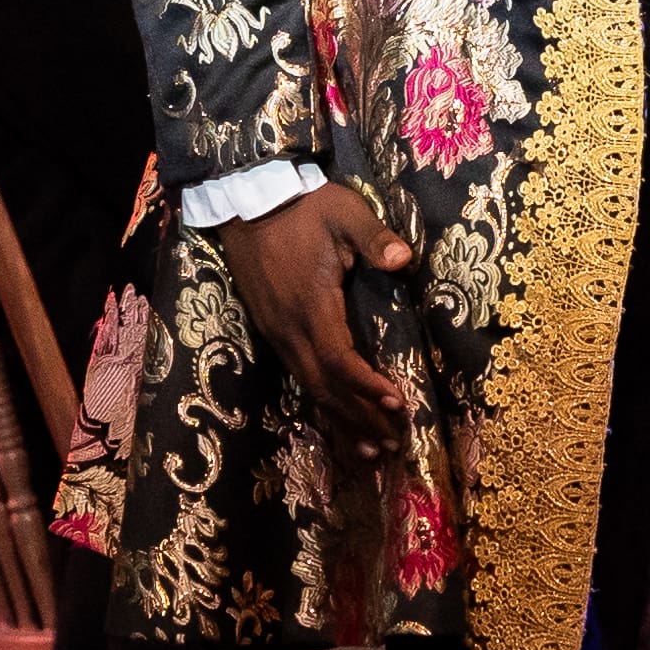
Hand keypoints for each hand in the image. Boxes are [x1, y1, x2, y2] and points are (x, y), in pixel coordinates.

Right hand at [213, 183, 417, 452]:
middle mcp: (289, 329)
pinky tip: (336, 418)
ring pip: (309, 387)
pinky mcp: (271, 330)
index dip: (367, 386)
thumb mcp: (343, 211)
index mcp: (311, 305)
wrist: (246, 200)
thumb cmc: (302, 207)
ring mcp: (277, 332)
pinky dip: (321, 401)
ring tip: (370, 449)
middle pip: (325, 386)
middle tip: (393, 445)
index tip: (397, 403)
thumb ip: (374, 236)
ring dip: (341, 419)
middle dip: (360, 418)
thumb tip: (403, 259)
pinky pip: (298, 375)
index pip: (340, 360)